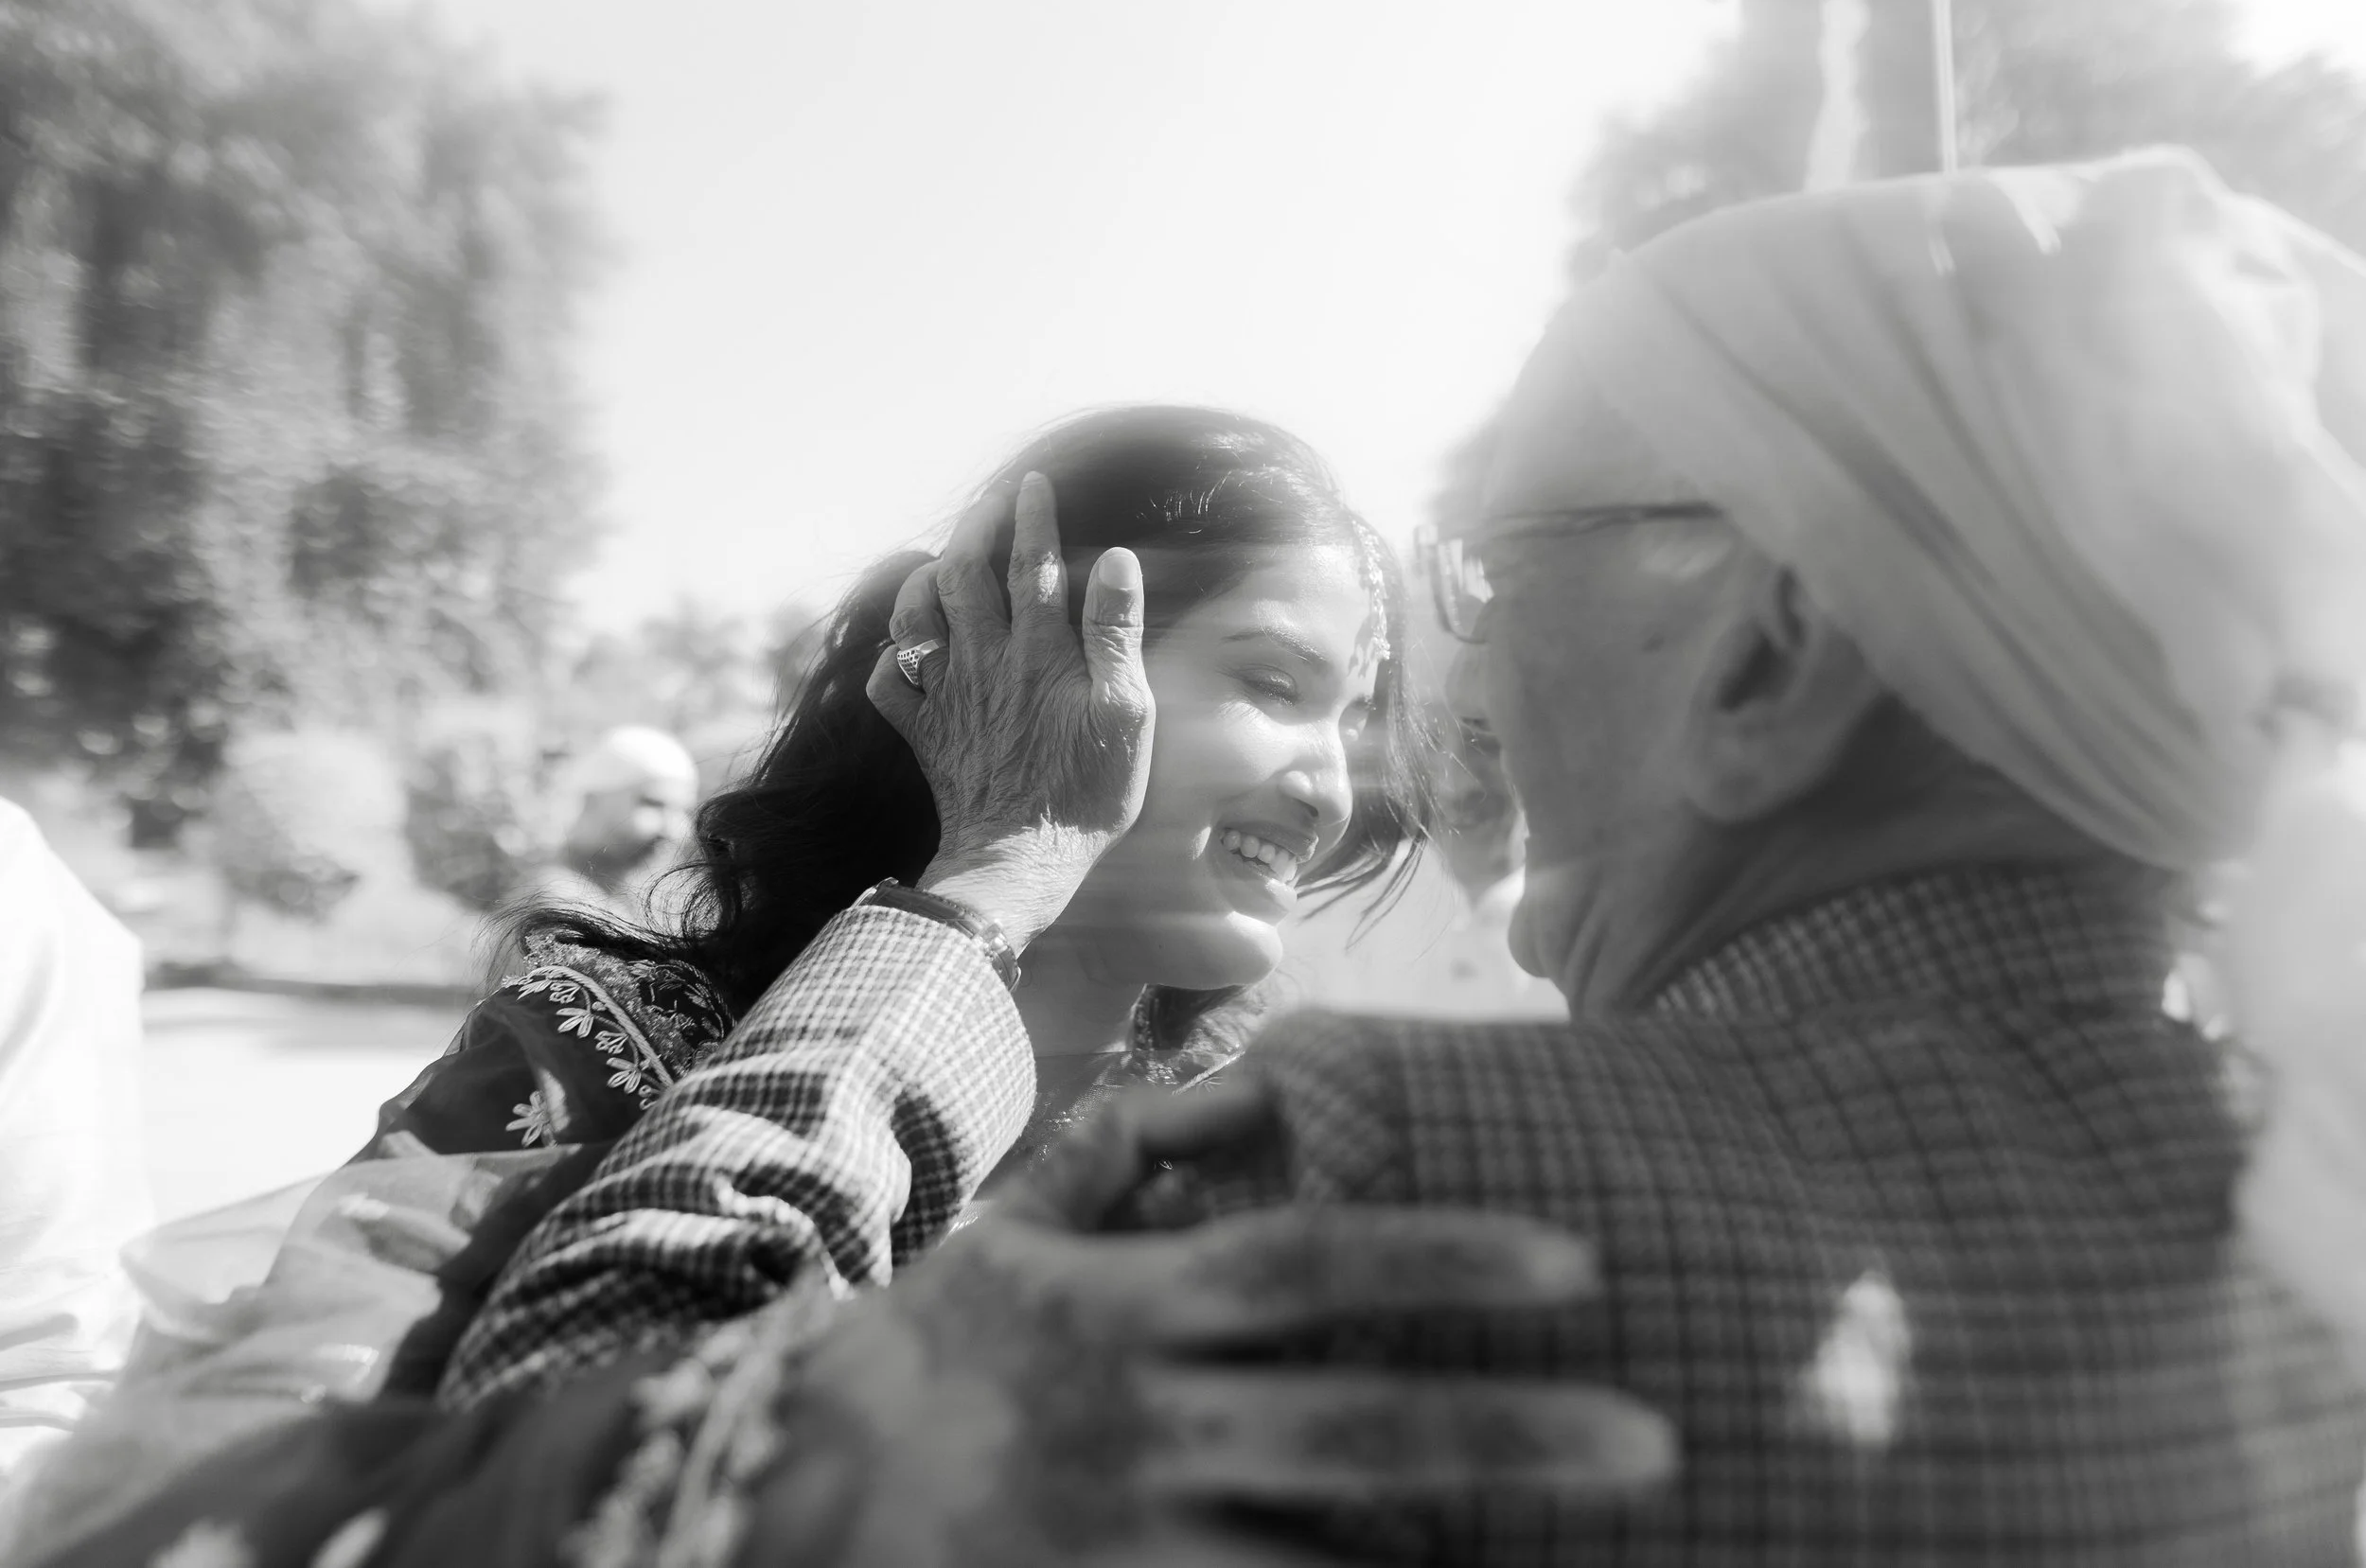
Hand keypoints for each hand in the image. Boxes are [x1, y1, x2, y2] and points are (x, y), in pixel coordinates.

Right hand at [751, 1086, 1676, 1565]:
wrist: (764, 1506)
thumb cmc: (905, 1371)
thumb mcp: (989, 1255)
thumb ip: (1087, 1176)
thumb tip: (1165, 1101)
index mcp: (1130, 1314)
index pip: (1307, 1265)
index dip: (1440, 1253)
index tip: (1573, 1256)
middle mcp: (1148, 1427)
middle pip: (1356, 1428)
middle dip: (1510, 1437)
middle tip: (1657, 1443)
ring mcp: (1130, 1540)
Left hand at [866, 472, 1153, 949]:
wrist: (1020, 862)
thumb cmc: (1087, 793)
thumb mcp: (1126, 714)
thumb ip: (1115, 632)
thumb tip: (1117, 558)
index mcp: (1038, 652)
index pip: (1034, 565)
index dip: (1033, 518)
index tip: (1034, 484)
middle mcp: (984, 663)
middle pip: (965, 575)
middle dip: (974, 531)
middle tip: (988, 505)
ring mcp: (946, 698)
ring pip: (916, 617)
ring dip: (923, 582)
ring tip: (939, 563)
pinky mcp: (923, 734)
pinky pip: (889, 684)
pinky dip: (892, 658)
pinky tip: (906, 650)